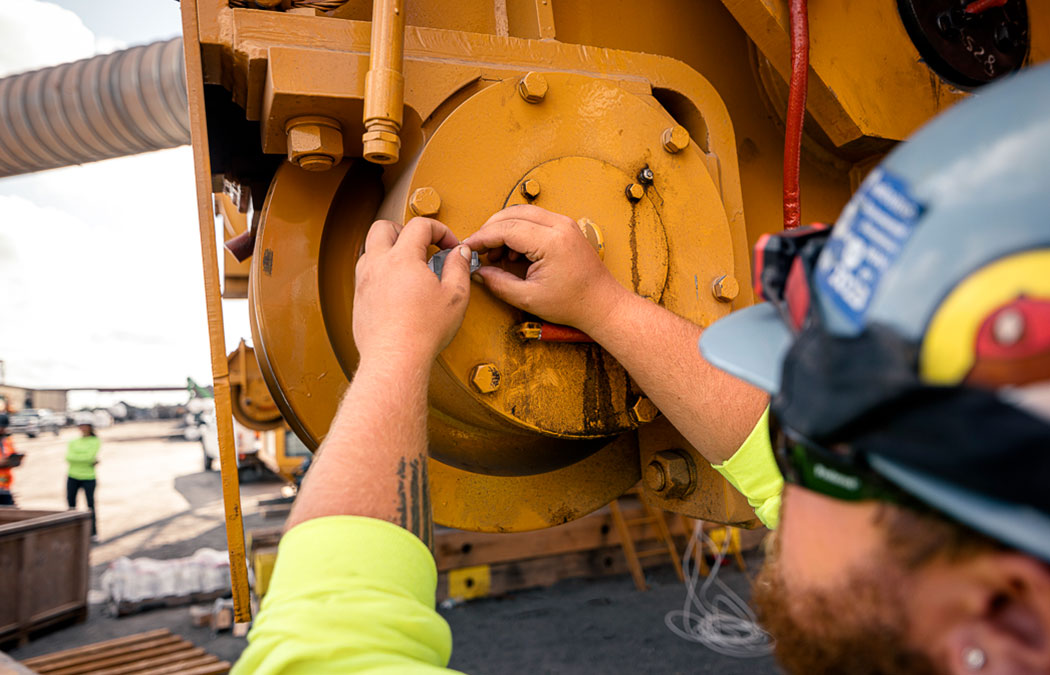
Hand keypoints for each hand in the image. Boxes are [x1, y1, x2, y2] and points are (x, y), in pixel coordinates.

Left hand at [353, 218, 471, 365]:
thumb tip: (460, 253)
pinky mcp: (358, 299)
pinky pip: (365, 272)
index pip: (419, 226)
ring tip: (409, 265)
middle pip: (384, 226)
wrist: (395, 359)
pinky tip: (397, 285)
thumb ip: (459, 267)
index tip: (449, 245)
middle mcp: (378, 265)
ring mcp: (364, 281)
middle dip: (406, 230)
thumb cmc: (422, 332)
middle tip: (422, 245)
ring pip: (370, 248)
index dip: (440, 230)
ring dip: (390, 249)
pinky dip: (381, 270)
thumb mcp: (455, 296)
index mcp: (402, 259)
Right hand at [463, 205, 626, 332]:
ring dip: (504, 229)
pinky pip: (535, 219)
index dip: (482, 237)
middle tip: (479, 249)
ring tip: (496, 255)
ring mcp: (564, 224)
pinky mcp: (565, 228)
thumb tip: (479, 271)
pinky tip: (513, 252)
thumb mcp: (529, 298)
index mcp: (552, 241)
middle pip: (512, 213)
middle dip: (490, 229)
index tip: (469, 247)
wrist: (601, 303)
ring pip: (523, 213)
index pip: (507, 229)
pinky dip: (518, 230)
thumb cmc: (574, 303)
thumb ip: (499, 283)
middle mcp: (560, 226)